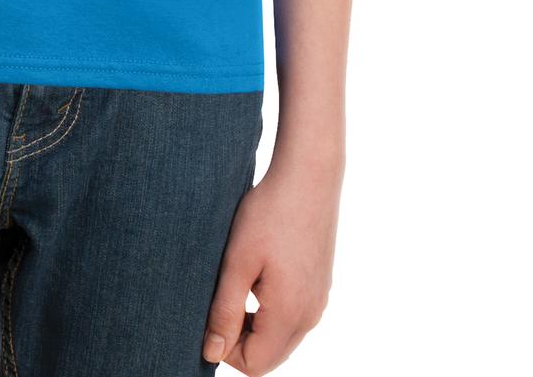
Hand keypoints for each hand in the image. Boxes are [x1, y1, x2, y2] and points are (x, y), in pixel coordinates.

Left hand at [201, 156, 341, 371]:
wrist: (308, 175)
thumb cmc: (269, 214)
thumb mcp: (237, 262)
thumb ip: (225, 311)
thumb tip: (211, 352)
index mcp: (290, 314)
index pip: (255, 365)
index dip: (226, 349)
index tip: (211, 314)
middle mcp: (311, 315)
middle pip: (270, 356)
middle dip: (241, 340)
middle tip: (222, 299)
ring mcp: (319, 301)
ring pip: (282, 338)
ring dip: (255, 325)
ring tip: (238, 283)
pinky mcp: (320, 285)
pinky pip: (294, 317)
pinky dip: (272, 311)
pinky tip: (259, 274)